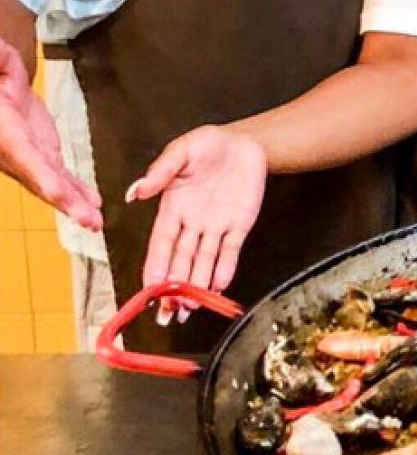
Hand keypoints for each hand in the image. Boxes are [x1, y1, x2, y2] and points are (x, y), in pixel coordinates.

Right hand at [0, 41, 101, 228]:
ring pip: (51, 183)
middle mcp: (14, 152)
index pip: (23, 157)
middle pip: (40, 180)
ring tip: (95, 222)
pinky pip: (59, 176)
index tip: (58, 193)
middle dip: (64, 202)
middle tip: (88, 220)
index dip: (41, 176)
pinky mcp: (41, 154)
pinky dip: (75, 191)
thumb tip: (2, 56)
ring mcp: (27, 156)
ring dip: (74, 204)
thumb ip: (0, 61)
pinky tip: (92, 205)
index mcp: (5, 131)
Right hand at [130, 125, 266, 306]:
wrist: (244, 141)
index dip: (155, 266)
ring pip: (204, 261)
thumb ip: (161, 171)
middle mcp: (192, 223)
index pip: (161, 243)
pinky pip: (230, 250)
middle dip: (174, 287)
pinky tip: (218, 287)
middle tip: (169, 313)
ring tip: (190, 308)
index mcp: (173, 208)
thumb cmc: (207, 144)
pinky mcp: (239, 224)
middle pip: (181, 260)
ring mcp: (216, 226)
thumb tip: (135, 191)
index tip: (149, 289)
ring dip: (197, 284)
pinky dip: (225, 268)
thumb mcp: (182, 150)